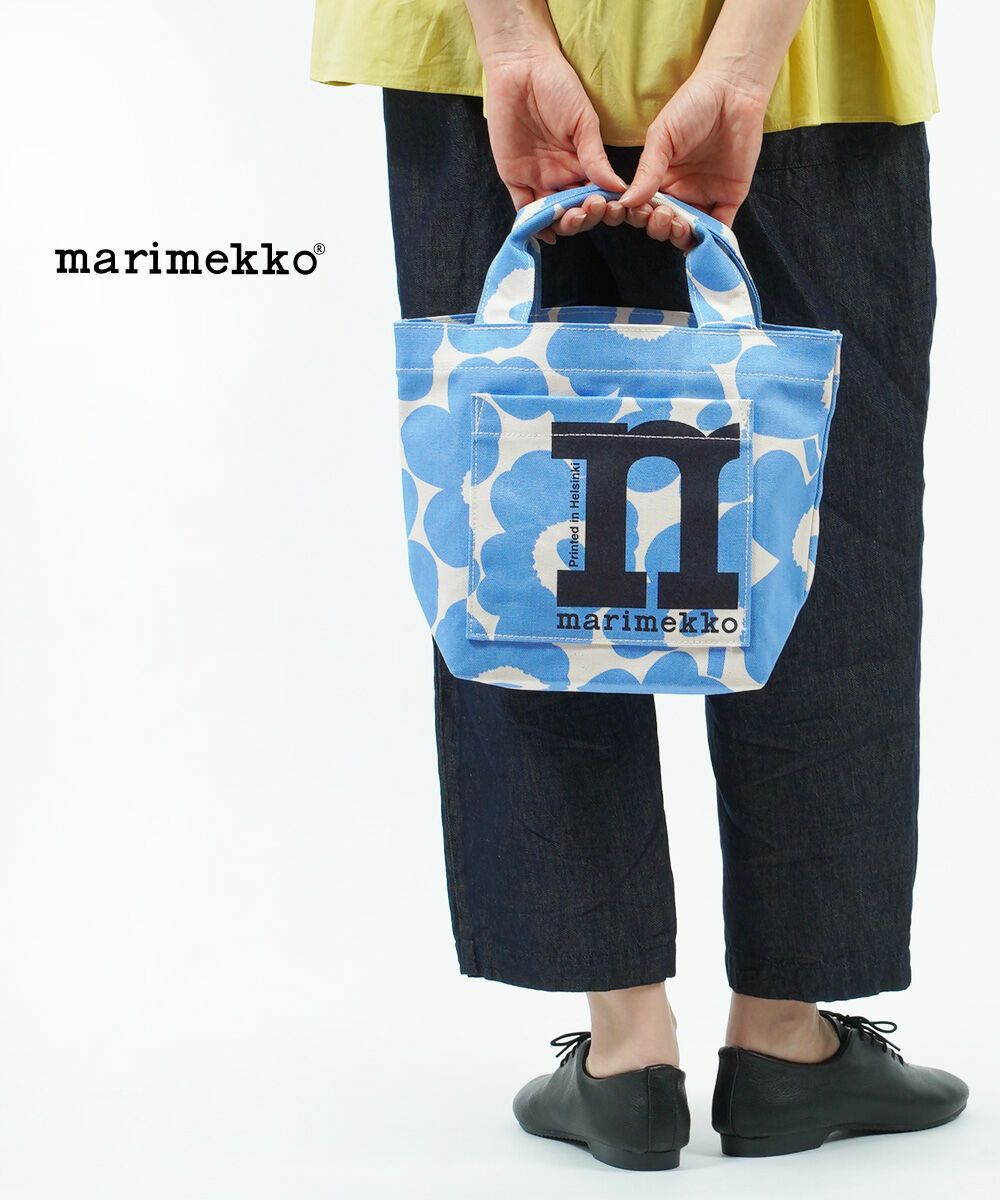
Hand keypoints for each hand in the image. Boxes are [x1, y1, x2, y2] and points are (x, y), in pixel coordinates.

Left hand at [482, 50, 691, 247]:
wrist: (521, 68)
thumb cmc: (557, 86)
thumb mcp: (583, 122)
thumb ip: (596, 157)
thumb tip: (619, 188)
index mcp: (580, 163)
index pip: (593, 195)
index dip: (600, 205)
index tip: (607, 206)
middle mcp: (560, 175)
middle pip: (573, 210)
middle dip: (582, 217)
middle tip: (588, 211)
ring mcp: (537, 178)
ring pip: (550, 214)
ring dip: (561, 223)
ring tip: (570, 220)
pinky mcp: (514, 177)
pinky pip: (523, 208)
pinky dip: (533, 223)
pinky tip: (546, 231)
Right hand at [620, 68, 768, 239]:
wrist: (733, 90)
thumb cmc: (693, 105)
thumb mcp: (662, 137)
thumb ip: (647, 171)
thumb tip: (627, 202)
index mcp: (660, 179)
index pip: (643, 208)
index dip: (637, 215)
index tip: (635, 210)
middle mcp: (680, 192)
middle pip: (663, 225)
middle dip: (658, 227)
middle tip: (661, 214)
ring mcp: (705, 197)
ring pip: (688, 233)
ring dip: (679, 236)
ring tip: (677, 224)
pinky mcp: (729, 198)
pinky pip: (719, 228)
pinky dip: (711, 241)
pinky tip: (701, 240)